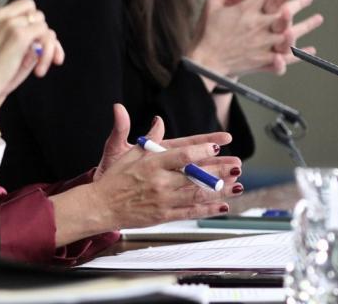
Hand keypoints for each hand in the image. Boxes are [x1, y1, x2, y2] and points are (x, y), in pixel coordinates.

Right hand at [0, 0, 63, 136]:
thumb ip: (6, 38)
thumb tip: (39, 36)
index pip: (16, 9)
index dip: (27, 25)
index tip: (31, 45)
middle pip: (31, 10)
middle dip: (39, 30)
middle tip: (43, 54)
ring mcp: (8, 23)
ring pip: (41, 23)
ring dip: (47, 45)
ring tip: (41, 68)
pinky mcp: (19, 35)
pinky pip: (46, 35)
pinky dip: (48, 52)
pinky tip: (39, 72)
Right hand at [88, 105, 241, 228]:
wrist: (101, 206)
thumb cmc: (114, 179)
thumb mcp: (129, 154)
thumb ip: (148, 139)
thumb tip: (158, 122)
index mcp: (152, 164)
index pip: (181, 155)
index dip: (201, 151)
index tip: (216, 146)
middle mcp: (160, 182)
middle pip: (195, 176)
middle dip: (218, 170)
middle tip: (236, 165)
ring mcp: (163, 200)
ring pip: (197, 195)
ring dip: (219, 190)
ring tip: (236, 184)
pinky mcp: (164, 215)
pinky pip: (190, 212)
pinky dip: (208, 210)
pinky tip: (222, 205)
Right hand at [189, 0, 322, 76]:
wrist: (204, 61)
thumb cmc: (206, 32)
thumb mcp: (213, 4)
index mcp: (247, 10)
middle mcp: (259, 25)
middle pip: (285, 11)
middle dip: (299, 2)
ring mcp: (263, 43)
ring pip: (291, 33)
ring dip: (306, 25)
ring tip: (318, 18)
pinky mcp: (263, 59)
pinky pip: (286, 56)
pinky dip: (300, 53)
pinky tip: (310, 49)